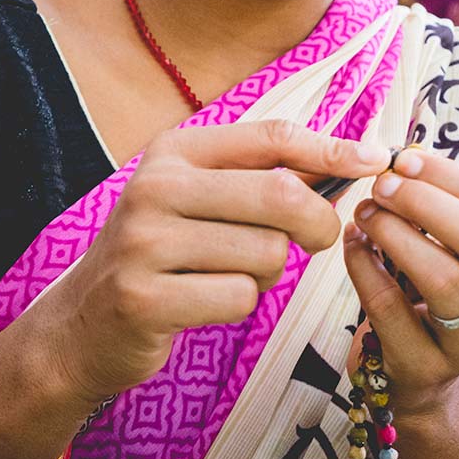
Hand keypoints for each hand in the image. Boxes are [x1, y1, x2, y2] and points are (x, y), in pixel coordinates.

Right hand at [40, 120, 389, 403]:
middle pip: (279, 195)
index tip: (376, 158)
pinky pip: (240, 297)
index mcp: (174, 151)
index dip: (329, 147)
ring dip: (267, 270)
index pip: (269, 136)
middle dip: (316, 222)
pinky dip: (241, 303)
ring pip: (265, 252)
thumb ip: (261, 175)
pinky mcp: (144, 297)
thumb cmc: (164, 251)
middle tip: (318, 240)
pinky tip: (206, 300)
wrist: (83, 321)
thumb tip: (356, 158)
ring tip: (230, 271)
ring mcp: (145, 242)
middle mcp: (155, 187)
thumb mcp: (197, 196)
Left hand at [343, 147, 458, 416]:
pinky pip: (393, 310)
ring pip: (445, 279)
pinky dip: (365, 268)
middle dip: (426, 203)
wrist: (417, 371)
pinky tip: (351, 245)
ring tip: (363, 213)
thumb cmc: (424, 288)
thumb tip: (401, 156)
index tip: (402, 158)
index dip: (449, 176)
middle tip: (381, 185)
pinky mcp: (427, 367)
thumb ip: (432, 203)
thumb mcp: (442, 244)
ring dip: (396, 234)